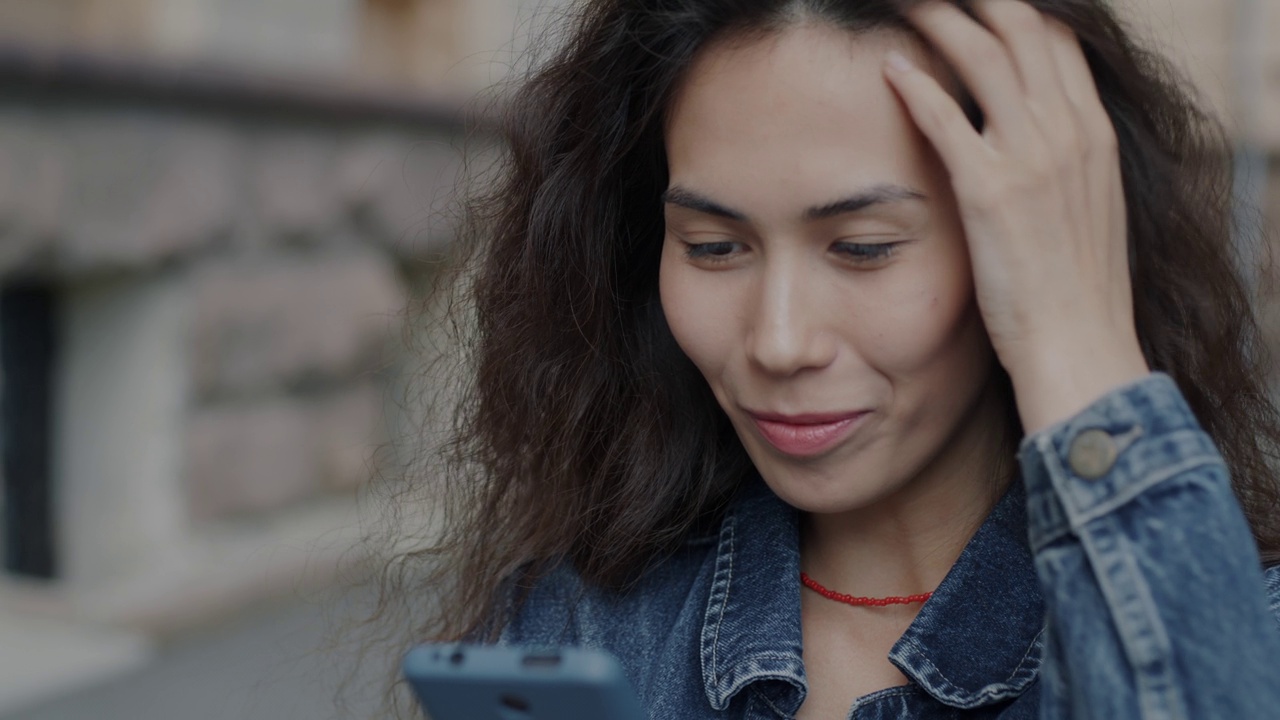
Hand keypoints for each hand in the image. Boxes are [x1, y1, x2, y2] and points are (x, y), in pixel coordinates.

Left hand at [883, 0, 1149, 432]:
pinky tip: (890, 67)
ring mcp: (1032, 156)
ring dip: (939, 19)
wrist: (1078, 345)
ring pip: (982, 56)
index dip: (1015, 11)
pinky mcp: (990, 190)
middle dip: (974, 2)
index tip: (978, 4)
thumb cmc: (1073, 289)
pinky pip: (947, 117)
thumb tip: (1028, 139)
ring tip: (904, 6)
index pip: (1057, 39)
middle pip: (1020, 28)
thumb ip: (1061, 162)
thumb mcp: (1084, 209)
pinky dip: (917, 84)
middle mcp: (1069, 131)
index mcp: (1093, 133)